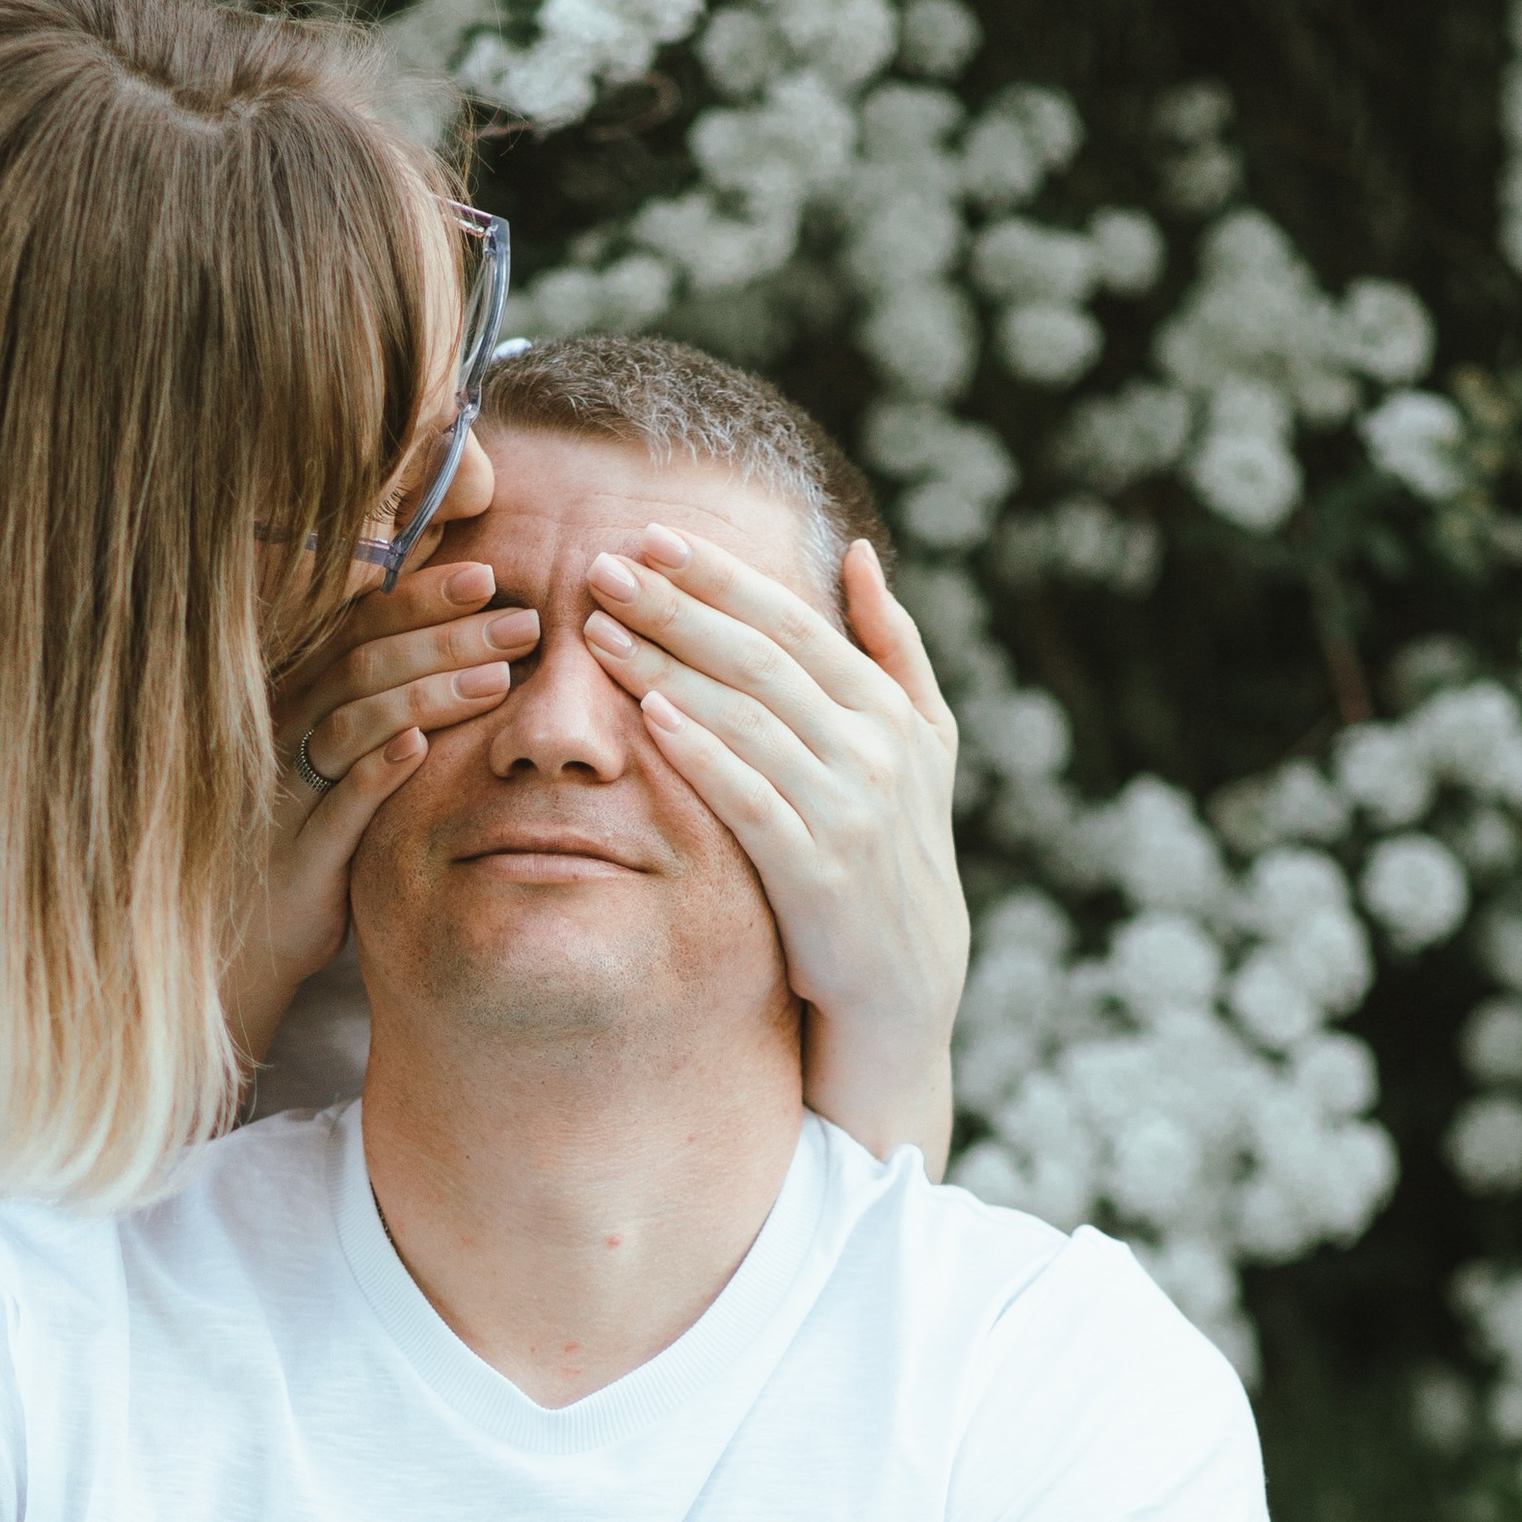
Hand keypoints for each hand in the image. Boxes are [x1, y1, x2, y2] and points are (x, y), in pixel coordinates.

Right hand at [226, 563, 539, 1057]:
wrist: (250, 938)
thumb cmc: (313, 839)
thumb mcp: (343, 763)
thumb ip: (383, 702)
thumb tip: (456, 637)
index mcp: (300, 697)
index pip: (361, 625)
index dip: (421, 595)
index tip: (487, 574)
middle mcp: (286, 728)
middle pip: (365, 660)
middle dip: (446, 634)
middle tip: (521, 620)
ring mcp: (286, 789)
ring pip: (354, 720)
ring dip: (427, 692)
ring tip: (498, 677)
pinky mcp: (298, 853)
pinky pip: (337, 804)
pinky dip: (377, 771)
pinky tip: (421, 749)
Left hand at [581, 525, 967, 1084]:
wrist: (907, 981)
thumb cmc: (897, 849)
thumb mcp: (922, 743)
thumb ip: (893, 646)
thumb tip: (857, 552)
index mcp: (889, 708)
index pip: (792, 622)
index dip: (720, 576)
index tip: (652, 540)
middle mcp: (874, 750)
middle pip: (759, 659)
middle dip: (676, 608)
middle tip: (603, 568)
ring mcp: (847, 811)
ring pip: (747, 720)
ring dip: (668, 668)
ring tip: (600, 632)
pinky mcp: (816, 874)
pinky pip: (750, 799)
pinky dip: (702, 753)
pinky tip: (650, 715)